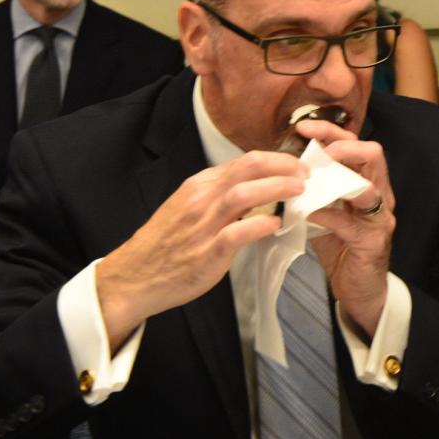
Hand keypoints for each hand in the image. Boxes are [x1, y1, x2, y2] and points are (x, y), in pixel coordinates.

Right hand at [96, 152, 306, 349]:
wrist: (132, 277)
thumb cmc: (166, 244)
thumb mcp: (190, 207)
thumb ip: (221, 196)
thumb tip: (259, 189)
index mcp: (199, 185)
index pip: (244, 161)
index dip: (276, 160)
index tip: (297, 166)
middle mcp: (201, 199)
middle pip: (247, 169)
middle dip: (282, 167)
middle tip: (306, 174)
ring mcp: (202, 226)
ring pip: (243, 195)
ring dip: (276, 188)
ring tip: (300, 191)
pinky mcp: (205, 253)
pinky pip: (235, 234)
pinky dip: (259, 226)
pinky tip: (276, 224)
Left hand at [300, 119, 396, 339]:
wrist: (360, 290)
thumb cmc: (341, 247)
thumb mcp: (325, 211)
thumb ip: (312, 190)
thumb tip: (281, 169)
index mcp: (368, 182)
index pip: (355, 144)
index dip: (331, 131)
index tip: (302, 126)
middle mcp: (380, 195)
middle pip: (374, 154)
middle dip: (344, 146)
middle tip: (317, 150)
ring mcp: (380, 218)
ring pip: (370, 186)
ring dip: (339, 178)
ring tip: (313, 176)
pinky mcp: (373, 241)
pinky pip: (351, 223)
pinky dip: (327, 214)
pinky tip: (307, 212)